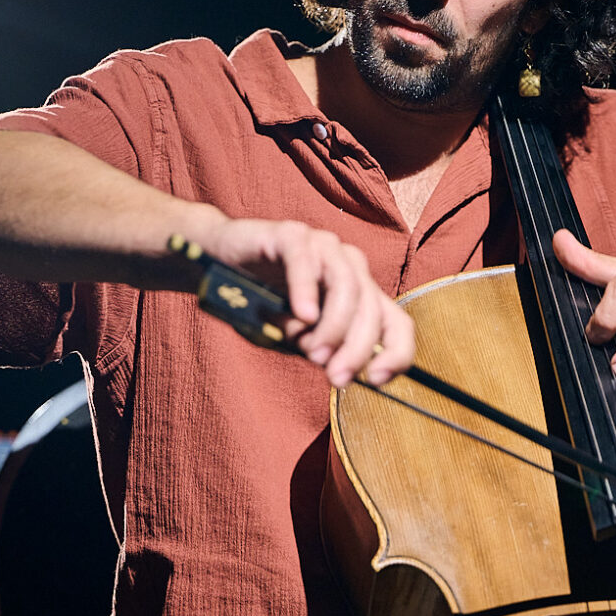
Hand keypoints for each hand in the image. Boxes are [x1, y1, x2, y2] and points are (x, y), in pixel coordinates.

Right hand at [201, 217, 413, 386]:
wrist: (218, 264)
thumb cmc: (261, 303)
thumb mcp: (296, 339)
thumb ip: (319, 350)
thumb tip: (337, 368)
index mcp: (360, 294)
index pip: (397, 324)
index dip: (397, 354)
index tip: (375, 381)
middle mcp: (350, 266)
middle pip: (372, 309)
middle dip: (357, 349)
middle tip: (335, 377)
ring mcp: (324, 246)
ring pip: (347, 285)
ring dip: (334, 326)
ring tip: (313, 351)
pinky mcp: (292, 234)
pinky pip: (306, 261)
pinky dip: (307, 290)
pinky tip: (301, 316)